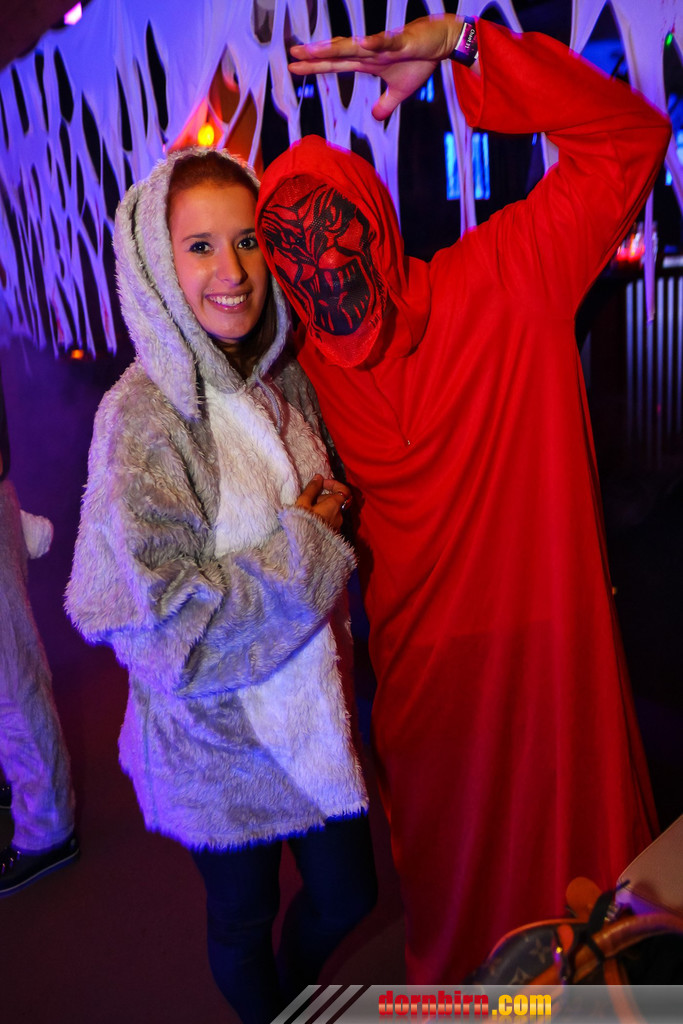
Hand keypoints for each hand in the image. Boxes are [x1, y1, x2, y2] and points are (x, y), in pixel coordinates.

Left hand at [288, 15, 463, 119]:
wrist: (440, 41)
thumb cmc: (419, 60)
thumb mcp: (400, 90)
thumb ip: (385, 104)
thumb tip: (375, 116)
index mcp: (366, 62)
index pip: (335, 64)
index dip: (315, 66)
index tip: (294, 66)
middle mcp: (369, 52)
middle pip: (338, 54)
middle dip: (316, 54)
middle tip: (293, 54)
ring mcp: (383, 46)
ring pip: (355, 46)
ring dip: (335, 48)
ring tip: (315, 48)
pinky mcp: (401, 41)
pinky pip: (385, 42)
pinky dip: (374, 43)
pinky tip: (361, 43)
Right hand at [295, 474, 351, 532]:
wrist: (305, 550)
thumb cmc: (303, 523)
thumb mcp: (303, 503)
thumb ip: (312, 489)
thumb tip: (319, 477)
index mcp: (334, 505)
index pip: (344, 490)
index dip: (334, 484)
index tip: (321, 484)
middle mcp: (340, 515)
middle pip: (335, 500)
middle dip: (323, 497)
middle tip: (307, 502)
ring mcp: (338, 526)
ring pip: (332, 511)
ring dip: (321, 508)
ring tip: (306, 514)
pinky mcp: (333, 535)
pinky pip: (330, 521)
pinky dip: (322, 517)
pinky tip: (310, 522)